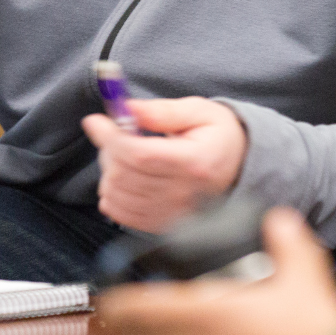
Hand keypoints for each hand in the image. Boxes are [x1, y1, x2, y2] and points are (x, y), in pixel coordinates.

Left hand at [82, 98, 248, 231]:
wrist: (239, 168)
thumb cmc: (219, 136)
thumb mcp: (200, 111)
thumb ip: (162, 111)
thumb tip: (126, 109)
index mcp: (194, 161)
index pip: (140, 153)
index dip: (111, 137)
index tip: (96, 121)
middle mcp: (183, 193)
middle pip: (124, 173)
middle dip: (109, 148)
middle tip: (116, 131)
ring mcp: (171, 213)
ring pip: (117, 193)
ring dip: (109, 170)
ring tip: (123, 152)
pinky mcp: (161, 224)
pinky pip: (120, 213)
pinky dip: (112, 193)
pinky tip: (123, 175)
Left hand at [100, 207, 335, 334]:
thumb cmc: (312, 326)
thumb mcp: (303, 270)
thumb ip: (286, 238)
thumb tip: (277, 218)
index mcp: (207, 315)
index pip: (140, 311)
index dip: (116, 301)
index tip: (109, 292)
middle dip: (122, 328)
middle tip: (121, 312)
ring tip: (144, 334)